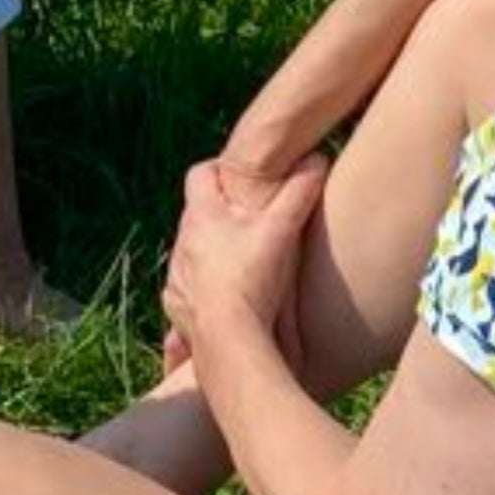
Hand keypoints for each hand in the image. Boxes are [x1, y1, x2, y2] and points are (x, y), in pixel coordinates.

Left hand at [162, 155, 325, 357]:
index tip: (237, 174)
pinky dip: (203, 289)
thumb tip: (317, 159)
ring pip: (191, 253)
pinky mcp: (177, 304)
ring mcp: (177, 275)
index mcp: (202, 215)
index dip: (218, 169)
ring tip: (239, 264)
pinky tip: (225, 298)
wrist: (228, 336)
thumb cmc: (252, 278)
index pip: (200, 174)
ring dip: (210, 253)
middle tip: (249, 222)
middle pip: (197, 215)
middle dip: (219, 216)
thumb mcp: (281, 229)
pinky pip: (187, 289)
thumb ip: (299, 192)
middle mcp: (183, 242)